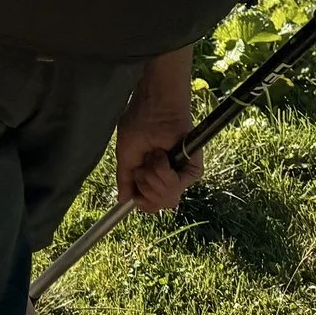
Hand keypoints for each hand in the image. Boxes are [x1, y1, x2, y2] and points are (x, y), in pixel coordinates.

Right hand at [115, 55, 201, 213]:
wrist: (154, 108)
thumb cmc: (139, 124)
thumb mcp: (125, 155)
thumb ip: (125, 179)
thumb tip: (123, 200)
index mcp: (152, 176)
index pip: (149, 205)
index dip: (140, 200)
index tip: (135, 188)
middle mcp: (168, 179)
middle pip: (157, 205)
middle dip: (145, 186)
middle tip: (143, 166)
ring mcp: (181, 176)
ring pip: (167, 199)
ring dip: (153, 177)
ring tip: (153, 157)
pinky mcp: (192, 170)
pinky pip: (176, 186)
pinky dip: (164, 172)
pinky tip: (161, 157)